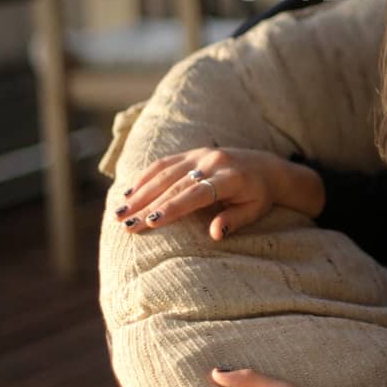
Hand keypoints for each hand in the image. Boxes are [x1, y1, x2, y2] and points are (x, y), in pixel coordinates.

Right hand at [115, 145, 315, 242]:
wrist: (266, 167)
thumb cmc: (259, 196)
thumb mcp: (254, 211)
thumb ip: (234, 220)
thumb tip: (215, 234)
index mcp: (231, 178)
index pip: (197, 194)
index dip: (173, 207)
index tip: (151, 222)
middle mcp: (213, 162)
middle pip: (175, 184)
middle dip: (148, 205)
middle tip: (126, 224)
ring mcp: (201, 154)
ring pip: (165, 173)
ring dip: (140, 192)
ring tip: (120, 212)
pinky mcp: (193, 152)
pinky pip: (165, 163)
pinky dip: (145, 177)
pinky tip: (130, 193)